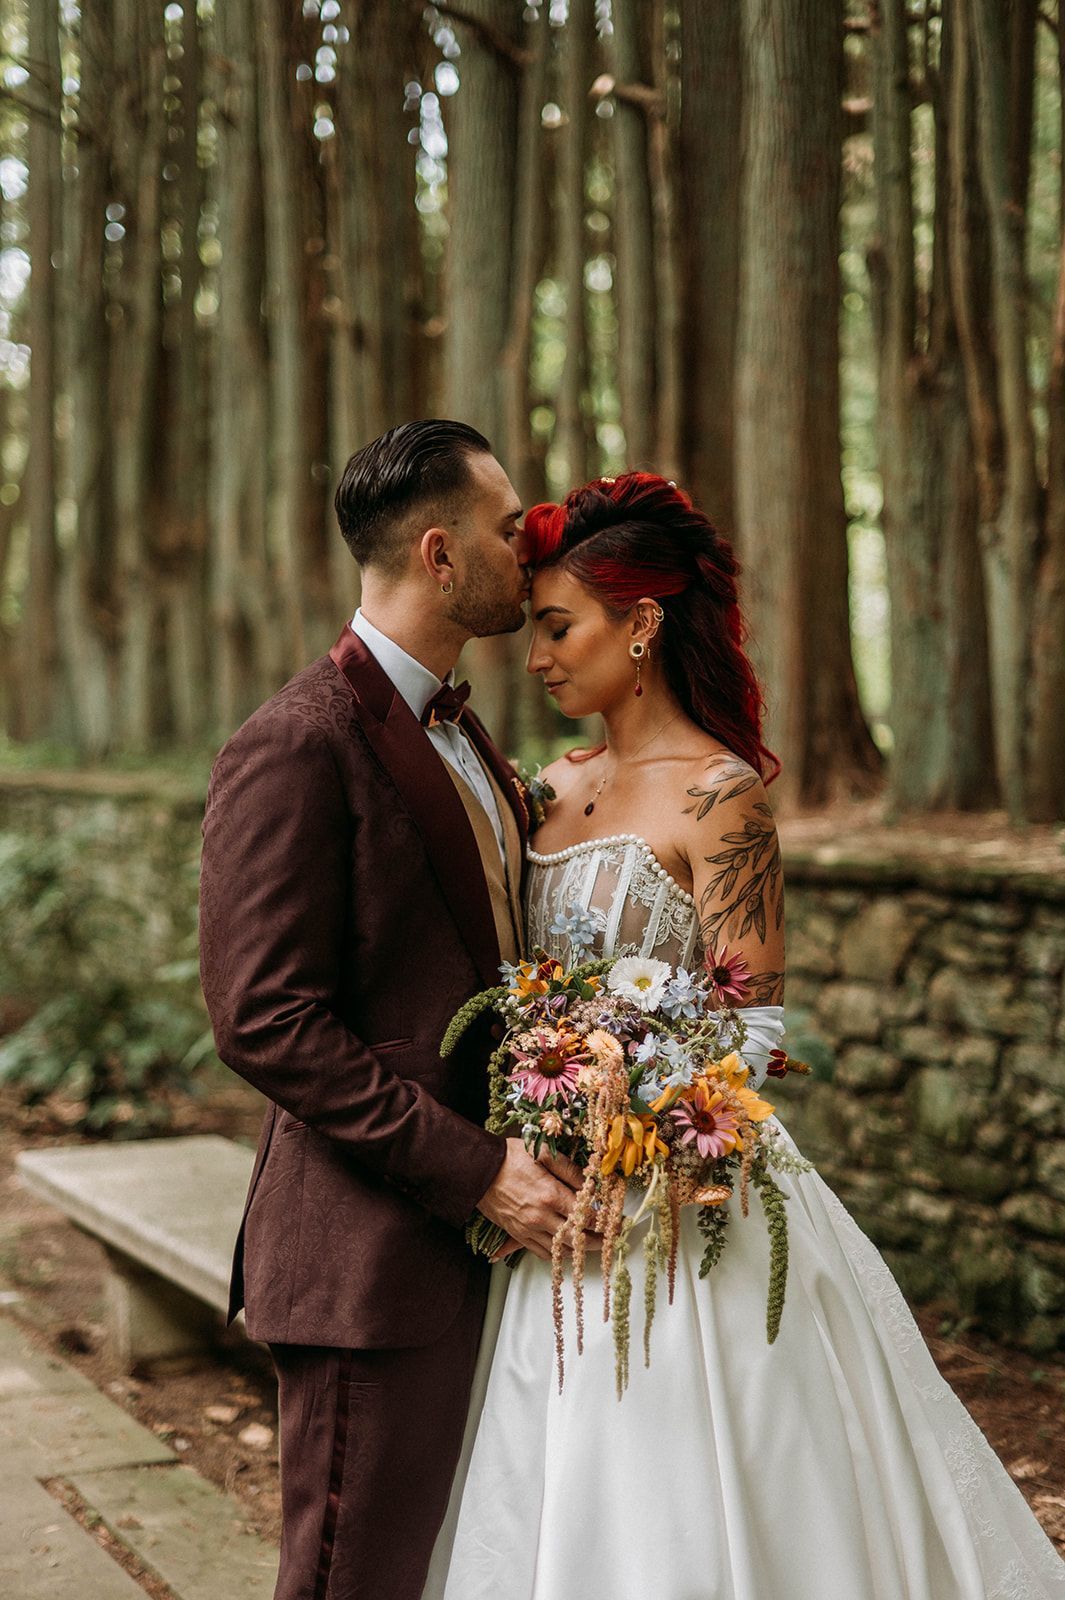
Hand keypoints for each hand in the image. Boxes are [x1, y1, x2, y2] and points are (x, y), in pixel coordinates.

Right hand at [480, 1141, 601, 1261]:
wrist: (477, 1170)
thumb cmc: (509, 1157)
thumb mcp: (543, 1152)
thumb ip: (570, 1170)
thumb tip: (591, 1184)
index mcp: (550, 1195)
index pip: (586, 1216)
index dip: (605, 1221)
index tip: (617, 1222)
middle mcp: (541, 1217)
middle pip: (577, 1239)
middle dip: (598, 1241)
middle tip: (610, 1239)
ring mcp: (528, 1229)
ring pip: (560, 1251)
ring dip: (579, 1250)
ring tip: (591, 1244)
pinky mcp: (518, 1234)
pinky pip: (542, 1253)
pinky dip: (557, 1254)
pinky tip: (565, 1247)